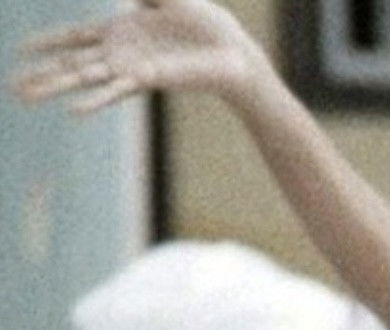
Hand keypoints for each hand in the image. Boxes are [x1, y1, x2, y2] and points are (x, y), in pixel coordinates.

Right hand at [12, 0, 271, 113]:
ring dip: (52, 87)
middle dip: (38, 74)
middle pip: (69, 63)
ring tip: (22, 97)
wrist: (234, 52)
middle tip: (9, 88)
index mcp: (120, 31)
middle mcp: (119, 54)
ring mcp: (130, 68)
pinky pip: (115, 90)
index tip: (20, 49)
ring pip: (82, 79)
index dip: (47, 42)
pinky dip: (94, 100)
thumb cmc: (205, 24)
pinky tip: (73, 111)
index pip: (73, 37)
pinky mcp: (147, 79)